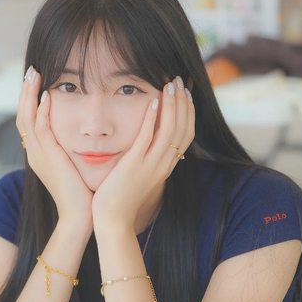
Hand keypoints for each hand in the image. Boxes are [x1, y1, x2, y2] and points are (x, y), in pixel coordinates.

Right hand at [16, 66, 93, 226]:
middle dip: (25, 92)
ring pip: (26, 117)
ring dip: (29, 94)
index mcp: (39, 155)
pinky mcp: (48, 157)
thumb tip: (86, 138)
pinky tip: (47, 96)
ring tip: (34, 74)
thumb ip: (74, 151)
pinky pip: (40, 129)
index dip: (30, 101)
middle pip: (22, 115)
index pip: (29, 122)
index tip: (38, 82)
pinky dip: (41, 111)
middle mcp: (34, 153)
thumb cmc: (83, 194)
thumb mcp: (75, 168)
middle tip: (31, 71)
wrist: (80, 216)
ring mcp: (39, 155)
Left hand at [91, 76, 194, 229]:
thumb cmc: (121, 198)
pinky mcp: (134, 165)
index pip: (186, 135)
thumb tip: (148, 143)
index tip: (187, 94)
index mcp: (165, 166)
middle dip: (184, 103)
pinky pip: (147, 139)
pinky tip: (152, 101)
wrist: (112, 220)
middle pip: (183, 129)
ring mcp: (150, 165)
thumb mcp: (141, 176)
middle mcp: (163, 165)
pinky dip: (152, 119)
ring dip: (172, 105)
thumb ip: (146, 159)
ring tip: (170, 84)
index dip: (189, 113)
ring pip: (170, 130)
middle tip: (181, 81)